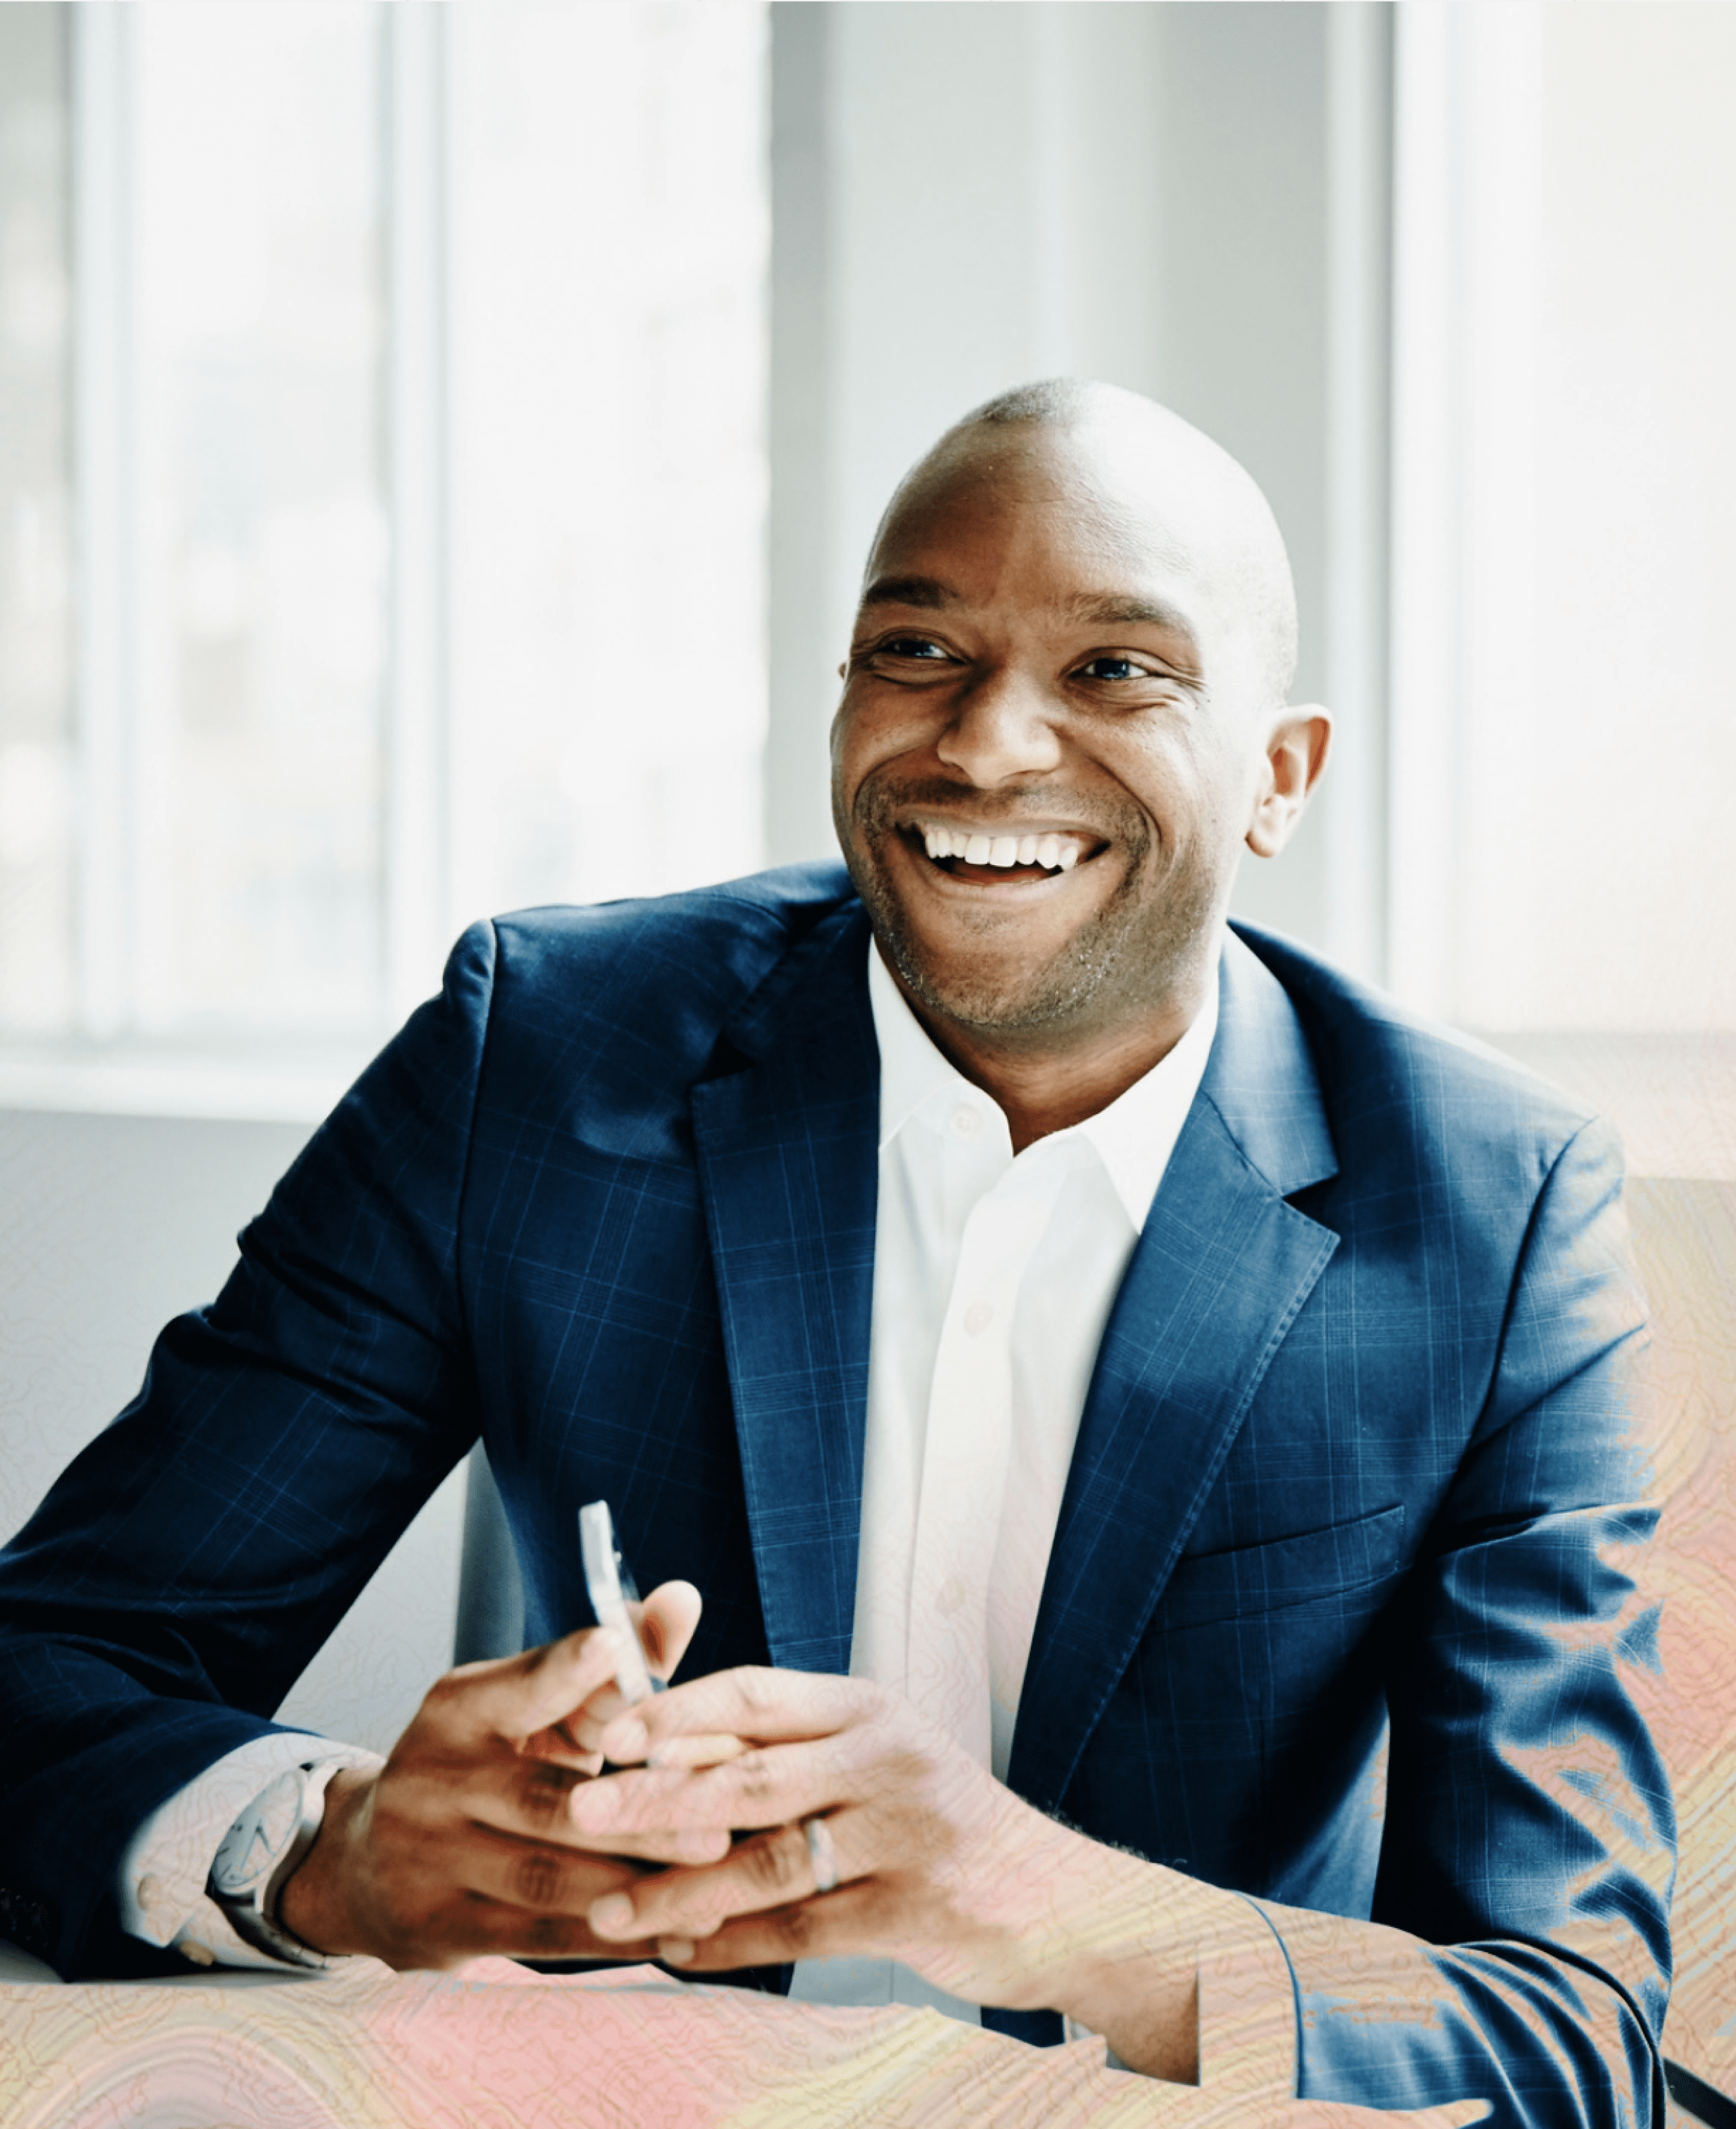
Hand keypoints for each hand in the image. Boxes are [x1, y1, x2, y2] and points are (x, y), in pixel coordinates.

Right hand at [278, 1582, 730, 1968]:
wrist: (367, 1863)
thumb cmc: (486, 1767)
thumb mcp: (532, 1708)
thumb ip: (611, 1664)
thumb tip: (683, 1599)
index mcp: (459, 1709)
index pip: (520, 1685)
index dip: (567, 1669)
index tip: (613, 1650)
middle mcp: (434, 1777)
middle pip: (547, 1800)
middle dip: (638, 1817)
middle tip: (718, 1830)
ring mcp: (426, 1858)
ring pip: (546, 1876)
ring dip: (635, 1885)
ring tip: (711, 1884)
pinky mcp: (437, 1927)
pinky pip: (536, 1936)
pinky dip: (611, 1937)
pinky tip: (676, 1933)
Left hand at [567, 1667, 1221, 2077]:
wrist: (1057, 1900)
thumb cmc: (943, 1826)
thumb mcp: (877, 1761)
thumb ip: (791, 1753)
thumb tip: (668, 1748)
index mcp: (867, 1709)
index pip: (754, 1694)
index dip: (675, 1710)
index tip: (604, 1730)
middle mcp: (885, 1757)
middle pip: (750, 1775)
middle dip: (657, 1795)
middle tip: (582, 1809)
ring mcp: (903, 1833)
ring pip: (766, 1862)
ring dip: (680, 1890)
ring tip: (609, 1910)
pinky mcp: (914, 1908)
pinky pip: (803, 1930)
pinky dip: (734, 1946)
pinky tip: (681, 1955)